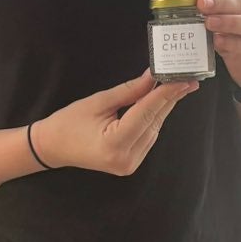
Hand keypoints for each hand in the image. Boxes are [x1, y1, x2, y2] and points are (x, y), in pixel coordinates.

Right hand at [31, 70, 197, 176]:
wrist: (52, 146)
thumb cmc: (69, 122)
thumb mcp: (98, 101)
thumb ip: (129, 91)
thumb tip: (153, 76)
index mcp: (114, 144)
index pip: (146, 113)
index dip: (166, 94)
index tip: (184, 80)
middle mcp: (126, 159)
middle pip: (154, 122)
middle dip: (170, 99)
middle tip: (187, 79)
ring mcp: (130, 165)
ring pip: (154, 129)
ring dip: (164, 108)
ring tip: (177, 87)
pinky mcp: (131, 163)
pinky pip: (148, 136)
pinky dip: (154, 118)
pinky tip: (161, 103)